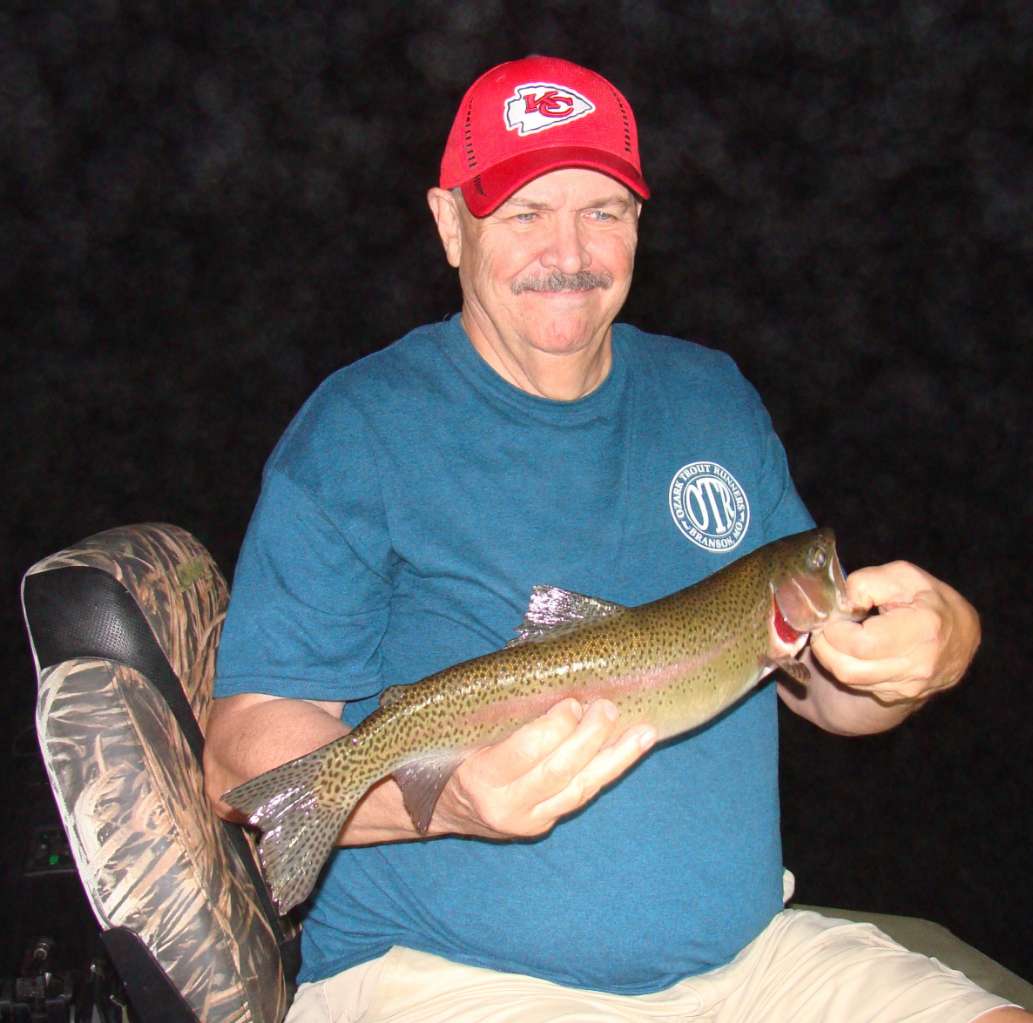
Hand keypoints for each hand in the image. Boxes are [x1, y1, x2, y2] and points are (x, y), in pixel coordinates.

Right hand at [432, 699, 655, 838]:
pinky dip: (606, 770)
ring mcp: (526, 820)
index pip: (524, 753)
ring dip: (614, 758)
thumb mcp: (464, 727)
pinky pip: (580, 796)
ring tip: (643, 732)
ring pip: (579, 789)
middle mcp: (503, 806)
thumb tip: (546, 668)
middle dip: (590, 739)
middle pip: (558, 771)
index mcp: (479, 776)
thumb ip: (499, 708)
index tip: (572, 702)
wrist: (441, 804)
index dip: (553, 728)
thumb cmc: (451, 749)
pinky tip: (629, 750)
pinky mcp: (542, 825)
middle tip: (608, 708)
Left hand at [810, 560, 980, 704]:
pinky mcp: (899, 696)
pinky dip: (845, 666)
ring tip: (836, 633)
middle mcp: (917, 666)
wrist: (961, 635)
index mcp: (923, 630)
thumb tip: (842, 604)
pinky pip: (858, 685)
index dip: (835, 629)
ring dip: (830, 656)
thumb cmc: (929, 600)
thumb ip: (867, 582)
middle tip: (825, 624)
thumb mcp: (903, 576)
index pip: (859, 644)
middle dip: (824, 644)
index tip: (834, 613)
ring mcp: (909, 687)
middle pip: (847, 668)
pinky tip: (851, 648)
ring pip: (848, 680)